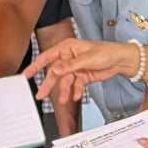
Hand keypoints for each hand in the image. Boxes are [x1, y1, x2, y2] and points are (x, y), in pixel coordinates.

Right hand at [23, 39, 138, 103]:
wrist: (120, 60)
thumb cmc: (106, 52)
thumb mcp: (87, 58)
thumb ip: (70, 66)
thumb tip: (54, 70)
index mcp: (67, 48)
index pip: (47, 57)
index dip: (36, 66)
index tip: (26, 75)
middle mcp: (69, 58)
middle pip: (55, 72)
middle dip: (48, 84)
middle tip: (40, 94)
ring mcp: (75, 68)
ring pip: (65, 81)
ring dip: (64, 91)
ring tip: (63, 99)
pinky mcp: (82, 76)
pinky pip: (75, 85)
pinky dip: (76, 91)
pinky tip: (77, 95)